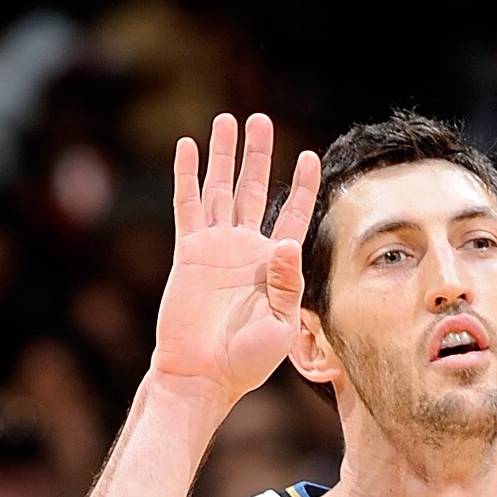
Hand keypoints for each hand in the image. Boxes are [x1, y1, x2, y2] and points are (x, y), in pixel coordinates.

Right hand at [154, 112, 321, 406]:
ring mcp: (215, 248)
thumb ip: (287, 285)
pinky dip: (186, 176)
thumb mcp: (281, 328)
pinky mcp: (188, 252)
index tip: (309, 156)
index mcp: (274, 267)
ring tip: (226, 120)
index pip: (293, 216)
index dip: (303, 187)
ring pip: (220, 189)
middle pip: (254, 190)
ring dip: (223, 155)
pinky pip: (187, 206)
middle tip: (259, 120)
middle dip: (258, 155)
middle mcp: (246, 250)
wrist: (202, 376)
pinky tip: (188, 147)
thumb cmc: (246, 363)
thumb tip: (285, 242)